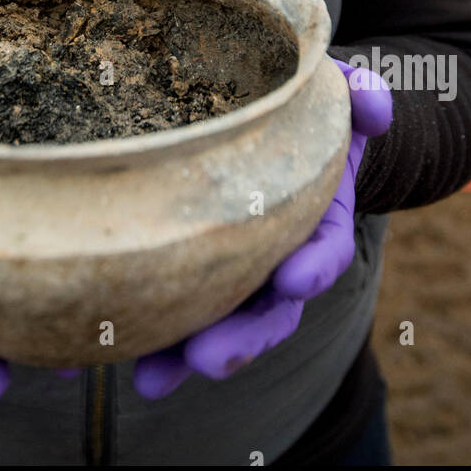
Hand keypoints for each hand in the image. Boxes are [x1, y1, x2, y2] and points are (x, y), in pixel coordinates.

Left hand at [132, 56, 392, 398]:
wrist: (267, 128)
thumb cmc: (298, 108)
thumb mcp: (332, 93)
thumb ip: (362, 92)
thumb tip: (374, 103)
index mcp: (316, 219)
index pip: (324, 250)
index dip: (314, 267)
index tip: (295, 279)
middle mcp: (278, 258)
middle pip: (267, 311)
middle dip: (241, 339)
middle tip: (207, 359)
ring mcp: (232, 273)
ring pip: (216, 324)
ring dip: (184, 355)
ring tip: (152, 378)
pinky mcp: (187, 272)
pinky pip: (166, 306)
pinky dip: (138, 332)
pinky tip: (95, 354)